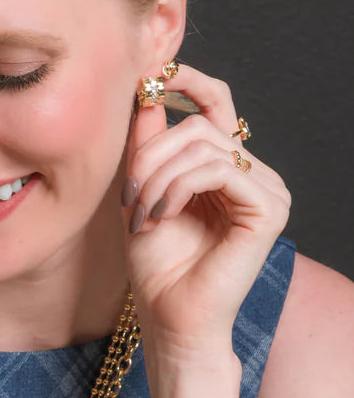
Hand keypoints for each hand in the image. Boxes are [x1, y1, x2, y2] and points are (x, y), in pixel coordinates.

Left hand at [122, 63, 290, 360]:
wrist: (170, 321)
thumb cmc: (158, 270)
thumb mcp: (141, 196)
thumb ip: (147, 148)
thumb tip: (146, 95)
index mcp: (227, 170)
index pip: (216, 106)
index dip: (187, 82)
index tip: (150, 76)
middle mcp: (254, 175)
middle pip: (200, 127)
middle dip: (152, 153)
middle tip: (127, 192)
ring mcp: (267, 191)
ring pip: (206, 146)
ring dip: (159, 176)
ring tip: (140, 212)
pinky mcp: (269, 209)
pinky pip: (219, 170)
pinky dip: (180, 187)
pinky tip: (162, 213)